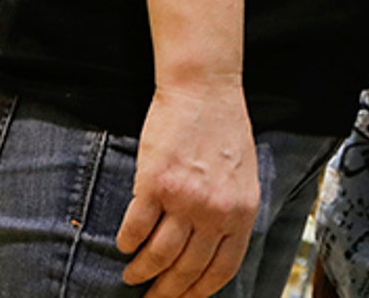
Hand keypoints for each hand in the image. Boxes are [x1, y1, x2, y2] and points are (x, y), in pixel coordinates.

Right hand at [117, 85, 259, 296]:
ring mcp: (184, 200)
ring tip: (132, 275)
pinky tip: (124, 245)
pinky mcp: (155, 185)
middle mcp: (215, 211)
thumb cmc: (224, 130)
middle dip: (166, 292)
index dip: (199, 292)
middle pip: (187, 269)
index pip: (222, 270)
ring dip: (142, 272)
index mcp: (242, 212)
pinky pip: (136, 228)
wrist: (205, 90)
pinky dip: (127, 242)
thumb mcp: (244, 178)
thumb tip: (213, 249)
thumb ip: (232, 213)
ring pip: (158, 255)